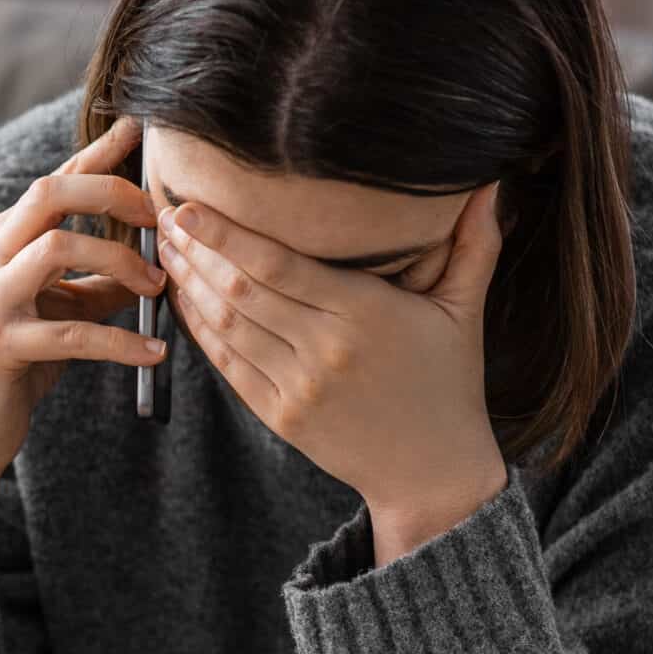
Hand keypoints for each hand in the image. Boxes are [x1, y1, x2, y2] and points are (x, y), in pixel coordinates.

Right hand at [0, 113, 167, 483]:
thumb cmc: (20, 360)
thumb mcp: (66, 310)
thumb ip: (102, 280)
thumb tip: (158, 259)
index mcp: (7, 239)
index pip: (58, 181)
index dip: (99, 152)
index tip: (140, 127)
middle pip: (50, 192)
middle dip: (111, 193)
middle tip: (159, 218)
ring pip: (58, 248)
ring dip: (120, 261)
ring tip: (158, 288)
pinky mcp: (1, 346)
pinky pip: (72, 333)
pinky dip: (122, 342)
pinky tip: (155, 353)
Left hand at [158, 181, 511, 560]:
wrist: (433, 472)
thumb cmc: (449, 383)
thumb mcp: (465, 311)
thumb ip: (473, 243)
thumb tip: (492, 181)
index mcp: (365, 314)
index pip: (278, 263)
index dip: (225, 233)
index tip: (188, 205)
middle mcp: (325, 350)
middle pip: (240, 289)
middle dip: (194, 250)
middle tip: (161, 214)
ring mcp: (298, 387)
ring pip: (226, 325)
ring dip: (188, 284)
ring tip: (164, 248)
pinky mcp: (281, 417)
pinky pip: (227, 364)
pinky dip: (199, 329)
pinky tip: (183, 297)